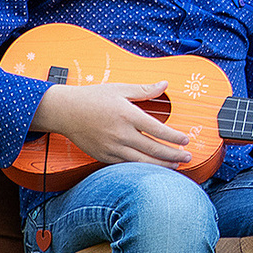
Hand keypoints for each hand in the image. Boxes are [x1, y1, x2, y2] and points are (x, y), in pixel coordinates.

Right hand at [32, 81, 189, 167]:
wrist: (64, 111)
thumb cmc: (92, 98)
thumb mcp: (120, 89)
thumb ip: (144, 89)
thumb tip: (165, 84)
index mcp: (127, 115)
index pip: (158, 129)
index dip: (175, 137)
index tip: (186, 140)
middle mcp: (120, 133)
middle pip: (153, 148)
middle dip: (173, 154)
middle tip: (188, 156)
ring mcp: (111, 147)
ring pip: (141, 161)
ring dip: (160, 165)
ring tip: (176, 165)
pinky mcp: (103, 156)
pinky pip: (126, 165)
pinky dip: (141, 168)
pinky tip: (151, 168)